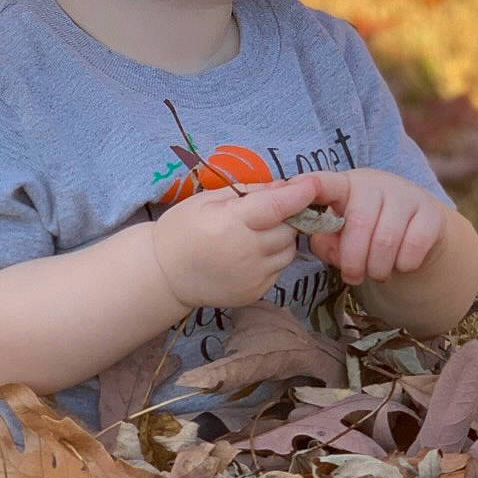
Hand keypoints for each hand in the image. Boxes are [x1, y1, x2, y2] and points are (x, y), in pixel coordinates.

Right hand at [150, 174, 320, 308]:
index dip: (298, 195)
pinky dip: (272, 258)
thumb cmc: (182, 230)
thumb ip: (248, 192)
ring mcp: (253, 276)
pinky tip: (250, 254)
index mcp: (231, 224)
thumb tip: (283, 186)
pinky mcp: (255, 292)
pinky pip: (278, 269)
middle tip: (271, 211)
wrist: (165, 275)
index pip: (276, 207)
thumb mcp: (207, 200)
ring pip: (288, 250)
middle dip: (287, 216)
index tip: (312, 184)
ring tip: (257, 233)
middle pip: (288, 229)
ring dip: (282, 238)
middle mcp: (246, 252)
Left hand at [303, 167, 449, 285]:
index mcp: (345, 186)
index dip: (313, 185)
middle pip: (360, 225)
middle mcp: (376, 184)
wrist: (416, 233)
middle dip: (353, 261)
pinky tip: (400, 264)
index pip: (325, 183)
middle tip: (353, 277)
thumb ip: (324, 240)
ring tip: (376, 273)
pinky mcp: (431, 214)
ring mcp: (406, 196)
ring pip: (387, 240)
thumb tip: (323, 241)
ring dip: (378, 268)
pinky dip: (404, 265)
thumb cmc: (367, 233)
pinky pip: (414, 247)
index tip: (302, 188)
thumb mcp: (340, 235)